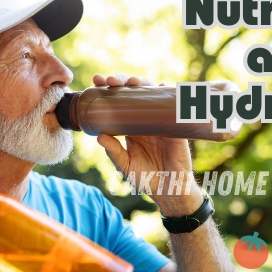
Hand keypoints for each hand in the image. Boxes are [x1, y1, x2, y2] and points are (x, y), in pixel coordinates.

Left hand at [92, 74, 201, 215]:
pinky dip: (168, 95)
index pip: (118, 102)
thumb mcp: (125, 165)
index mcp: (131, 126)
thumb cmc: (145, 178)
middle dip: (122, 81)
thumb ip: (114, 152)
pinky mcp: (175, 126)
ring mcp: (160, 121)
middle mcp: (145, 119)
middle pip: (134, 93)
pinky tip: (161, 86)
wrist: (168, 190)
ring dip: (142, 83)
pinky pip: (173, 107)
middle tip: (110, 81)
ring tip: (131, 82)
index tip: (96, 81)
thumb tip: (100, 136)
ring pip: (152, 94)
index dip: (108, 90)